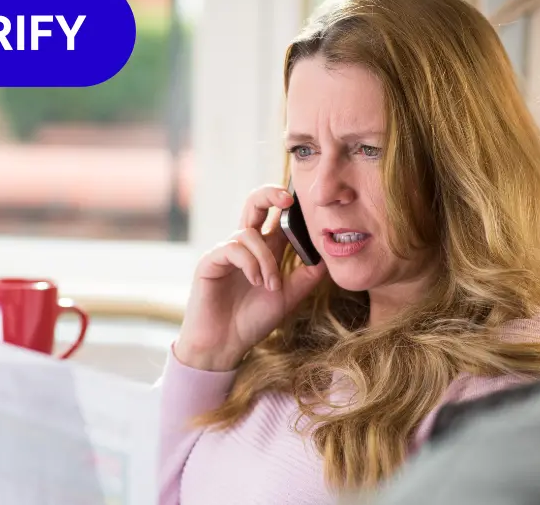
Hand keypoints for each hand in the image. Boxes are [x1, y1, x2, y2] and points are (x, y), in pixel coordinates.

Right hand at [175, 185, 326, 370]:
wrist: (226, 345)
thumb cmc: (252, 320)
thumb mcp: (289, 296)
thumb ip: (307, 275)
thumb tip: (329, 254)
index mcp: (263, 250)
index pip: (275, 216)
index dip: (288, 205)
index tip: (306, 203)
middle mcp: (244, 246)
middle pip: (253, 204)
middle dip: (270, 193)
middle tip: (288, 199)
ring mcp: (225, 252)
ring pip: (248, 233)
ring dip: (266, 259)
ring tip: (271, 285)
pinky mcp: (210, 262)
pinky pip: (233, 249)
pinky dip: (250, 263)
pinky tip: (255, 281)